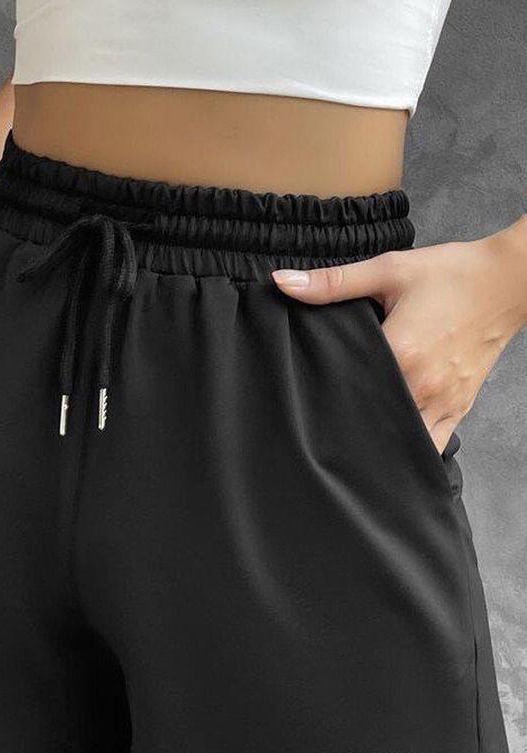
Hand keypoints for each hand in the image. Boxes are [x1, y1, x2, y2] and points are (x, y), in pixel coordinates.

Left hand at [272, 223, 526, 452]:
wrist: (508, 280)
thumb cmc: (451, 274)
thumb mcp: (389, 270)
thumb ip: (333, 282)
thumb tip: (282, 283)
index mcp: (400, 353)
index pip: (348, 390)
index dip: (322, 400)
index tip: (303, 407)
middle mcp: (422, 385)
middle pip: (371, 421)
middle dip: (346, 427)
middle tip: (319, 432)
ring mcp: (443, 401)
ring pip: (403, 442)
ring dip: (378, 444)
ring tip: (353, 442)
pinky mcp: (460, 407)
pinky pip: (434, 444)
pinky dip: (412, 448)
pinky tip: (391, 446)